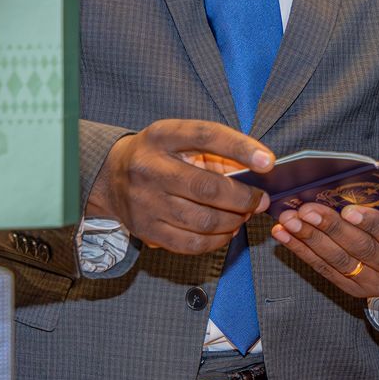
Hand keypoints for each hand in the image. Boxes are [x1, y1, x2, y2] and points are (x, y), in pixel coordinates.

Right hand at [84, 119, 273, 254]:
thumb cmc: (159, 155)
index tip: (268, 161)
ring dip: (233, 221)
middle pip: (207, 188)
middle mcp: (149, 168)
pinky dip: (217, 241)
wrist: (110, 177)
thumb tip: (258, 172)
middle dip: (244, 198)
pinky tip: (226, 231)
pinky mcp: (145, 230)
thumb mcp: (180, 140)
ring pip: (202, 221)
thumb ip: (216, 152)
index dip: (240, 148)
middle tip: (260, 200)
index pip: (206, 135)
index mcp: (162, 136)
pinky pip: (190, 244)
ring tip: (243, 215)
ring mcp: (145, 202)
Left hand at [271, 201, 378, 297]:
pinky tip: (285, 236)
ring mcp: (377, 285)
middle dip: (330, 229)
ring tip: (289, 221)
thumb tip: (346, 184)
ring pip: (340, 263)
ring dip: (310, 240)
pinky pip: (326, 271)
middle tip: (305, 210)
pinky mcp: (356, 291)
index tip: (348, 210)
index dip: (373, 224)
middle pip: (362, 250)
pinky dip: (303, 252)